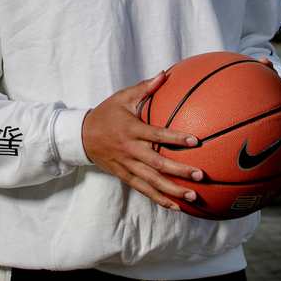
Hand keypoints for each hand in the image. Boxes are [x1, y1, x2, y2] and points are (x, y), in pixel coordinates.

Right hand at [81, 72, 203, 210]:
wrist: (81, 136)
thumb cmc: (106, 113)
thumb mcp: (122, 97)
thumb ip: (145, 88)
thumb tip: (164, 74)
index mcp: (132, 129)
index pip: (157, 135)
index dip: (175, 138)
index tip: (194, 141)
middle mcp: (130, 150)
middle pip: (158, 162)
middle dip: (179, 170)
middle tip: (199, 175)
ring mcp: (127, 165)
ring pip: (152, 181)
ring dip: (172, 190)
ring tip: (192, 196)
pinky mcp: (124, 176)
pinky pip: (143, 189)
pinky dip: (159, 199)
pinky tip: (175, 206)